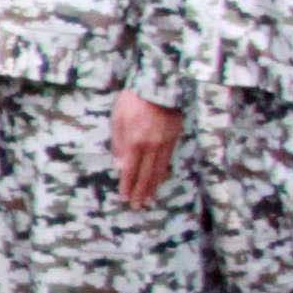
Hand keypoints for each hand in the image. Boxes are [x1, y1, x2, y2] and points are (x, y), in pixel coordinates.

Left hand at [109, 91, 185, 208]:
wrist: (160, 85)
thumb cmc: (133, 100)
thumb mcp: (117, 119)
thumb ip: (118, 144)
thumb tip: (118, 166)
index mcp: (135, 142)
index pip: (130, 170)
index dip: (127, 186)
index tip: (125, 198)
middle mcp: (151, 146)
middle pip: (146, 175)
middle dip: (140, 192)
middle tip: (138, 206)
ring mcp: (165, 143)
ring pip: (159, 170)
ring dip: (153, 187)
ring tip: (149, 199)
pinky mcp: (174, 138)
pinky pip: (168, 160)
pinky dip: (163, 173)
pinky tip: (160, 180)